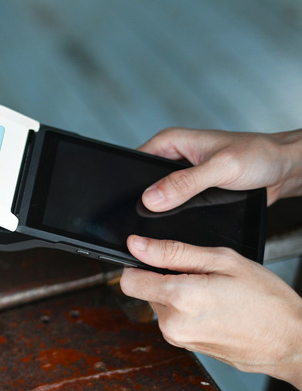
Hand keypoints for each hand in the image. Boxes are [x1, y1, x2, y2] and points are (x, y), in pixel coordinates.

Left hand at [120, 235, 301, 388]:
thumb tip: (137, 245)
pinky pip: (175, 319)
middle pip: (147, 290)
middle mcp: (172, 323)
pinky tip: (215, 309)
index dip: (139, 264)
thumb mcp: (223, 261)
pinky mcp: (186, 346)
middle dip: (167, 278)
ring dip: (179, 295)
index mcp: (179, 298)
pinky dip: (188, 310)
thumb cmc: (266, 300)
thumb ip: (173, 252)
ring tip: (214, 294)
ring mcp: (178, 338)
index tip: (157, 259)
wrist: (291, 342)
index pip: (128, 279)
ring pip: (161, 304)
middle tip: (204, 277)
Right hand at [138, 128, 301, 211]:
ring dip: (163, 210)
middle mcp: (173, 158)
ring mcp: (182, 177)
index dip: (128, 184)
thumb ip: (184, 183)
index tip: (128, 204)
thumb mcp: (220, 168)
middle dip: (145, 201)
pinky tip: (181, 223)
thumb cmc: (259, 155)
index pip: (135, 163)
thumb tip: (150, 198)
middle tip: (149, 217)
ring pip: (159, 198)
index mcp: (171, 142)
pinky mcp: (193, 192)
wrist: (286, 168)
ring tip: (167, 220)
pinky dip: (177, 216)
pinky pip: (176, 207)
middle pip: (143, 183)